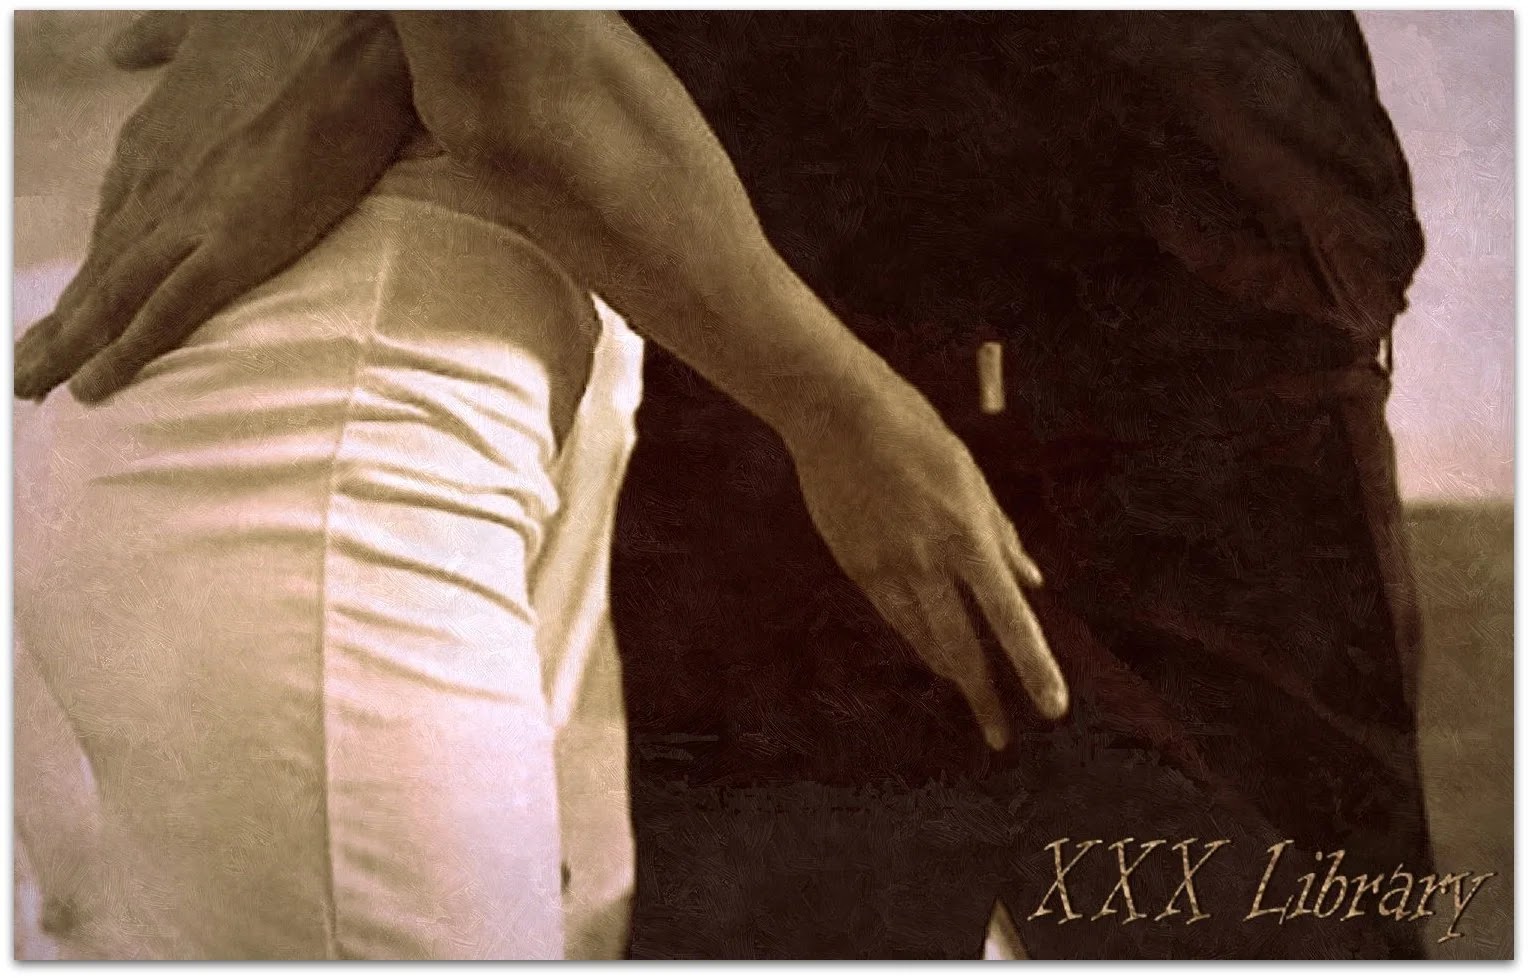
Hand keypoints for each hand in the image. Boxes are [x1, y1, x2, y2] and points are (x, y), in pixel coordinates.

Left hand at [15, 12, 416, 402]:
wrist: (345, 46)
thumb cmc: (291, 33)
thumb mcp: (203, 28)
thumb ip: (161, 42)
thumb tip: (121, 49)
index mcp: (151, 143)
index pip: (110, 224)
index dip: (86, 274)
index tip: (63, 311)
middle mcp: (153, 184)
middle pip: (96, 269)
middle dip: (58, 323)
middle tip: (25, 373)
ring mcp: (187, 217)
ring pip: (110, 296)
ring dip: (67, 347)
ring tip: (34, 387)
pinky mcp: (232, 245)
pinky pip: (167, 310)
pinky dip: (126, 351)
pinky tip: (95, 386)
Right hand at [786, 376, 1068, 748]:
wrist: (836, 412)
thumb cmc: (914, 433)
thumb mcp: (970, 477)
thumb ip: (1001, 535)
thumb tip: (1032, 581)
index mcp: (967, 534)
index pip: (1010, 618)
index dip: (1033, 667)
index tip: (1052, 708)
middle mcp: (928, 559)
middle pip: (962, 647)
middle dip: (984, 695)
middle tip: (1001, 736)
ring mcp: (887, 566)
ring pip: (923, 637)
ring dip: (949, 669)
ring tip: (970, 691)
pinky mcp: (855, 564)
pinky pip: (893, 613)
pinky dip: (915, 634)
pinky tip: (929, 649)